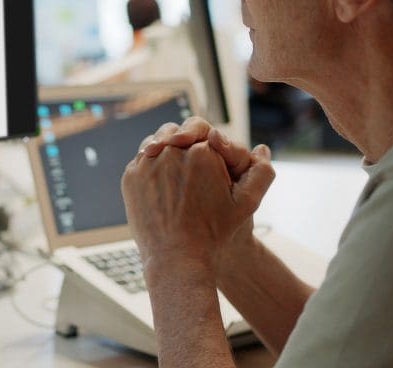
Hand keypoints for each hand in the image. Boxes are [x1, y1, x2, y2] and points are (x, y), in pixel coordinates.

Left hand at [121, 121, 273, 274]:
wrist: (177, 259)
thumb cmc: (214, 233)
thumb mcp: (247, 204)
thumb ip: (260, 173)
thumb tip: (261, 149)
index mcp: (203, 151)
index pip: (207, 135)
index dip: (212, 149)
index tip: (211, 167)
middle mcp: (173, 151)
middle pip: (180, 134)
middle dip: (187, 146)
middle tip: (193, 170)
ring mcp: (147, 162)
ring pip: (158, 142)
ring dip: (166, 150)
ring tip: (176, 174)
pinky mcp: (130, 176)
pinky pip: (142, 160)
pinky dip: (150, 165)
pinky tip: (160, 183)